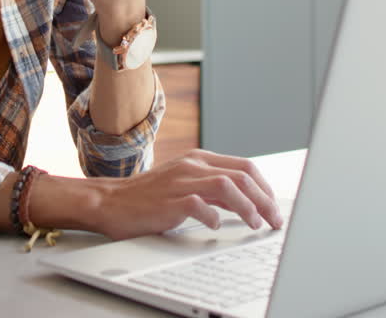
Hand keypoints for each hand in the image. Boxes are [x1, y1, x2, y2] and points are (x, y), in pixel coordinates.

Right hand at [92, 150, 284, 240]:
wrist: (111, 201)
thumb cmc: (149, 196)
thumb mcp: (185, 183)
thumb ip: (213, 189)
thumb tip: (246, 202)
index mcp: (199, 159)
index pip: (245, 167)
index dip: (265, 188)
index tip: (273, 207)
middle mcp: (193, 166)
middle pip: (242, 176)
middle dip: (265, 200)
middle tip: (274, 220)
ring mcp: (181, 181)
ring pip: (227, 187)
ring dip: (247, 207)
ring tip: (256, 224)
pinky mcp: (169, 200)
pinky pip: (200, 206)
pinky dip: (213, 217)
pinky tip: (216, 226)